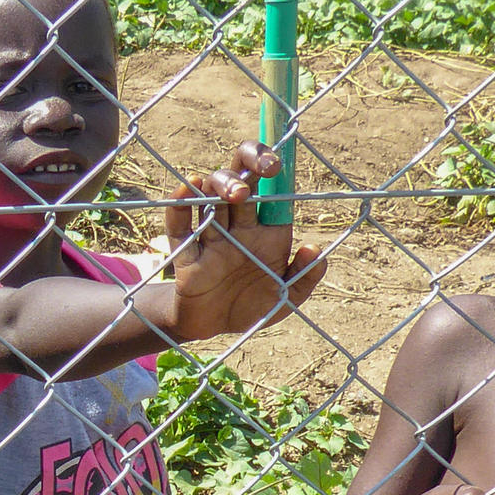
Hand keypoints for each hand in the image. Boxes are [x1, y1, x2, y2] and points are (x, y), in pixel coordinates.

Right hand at [162, 141, 325, 341]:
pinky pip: (179, 224)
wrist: (214, 329)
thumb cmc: (252, 308)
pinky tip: (188, 189)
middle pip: (240, 179)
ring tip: (236, 194)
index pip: (269, 188)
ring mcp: (211, 236)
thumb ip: (304, 276)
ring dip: (222, 185)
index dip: (271, 167)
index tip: (277, 165)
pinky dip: (180, 205)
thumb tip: (315, 249)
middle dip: (248, 166)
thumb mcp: (285, 298)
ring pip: (211, 195)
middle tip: (263, 172)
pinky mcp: (185, 252)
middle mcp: (238, 225)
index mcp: (265, 231)